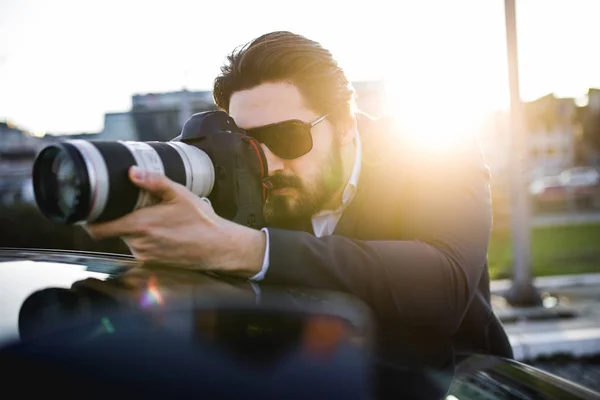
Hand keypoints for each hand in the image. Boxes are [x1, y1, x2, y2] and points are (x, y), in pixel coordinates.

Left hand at [85, 166, 265, 276]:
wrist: (219, 247)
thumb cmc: (201, 221)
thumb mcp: (180, 194)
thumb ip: (154, 181)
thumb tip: (132, 172)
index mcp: (140, 225)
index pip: (98, 229)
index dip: (89, 220)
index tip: (90, 211)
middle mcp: (138, 244)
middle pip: (114, 231)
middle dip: (120, 219)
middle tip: (135, 207)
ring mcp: (145, 256)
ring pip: (128, 240)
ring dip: (135, 230)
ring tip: (155, 220)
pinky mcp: (153, 264)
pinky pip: (140, 249)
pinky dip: (146, 240)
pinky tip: (164, 233)